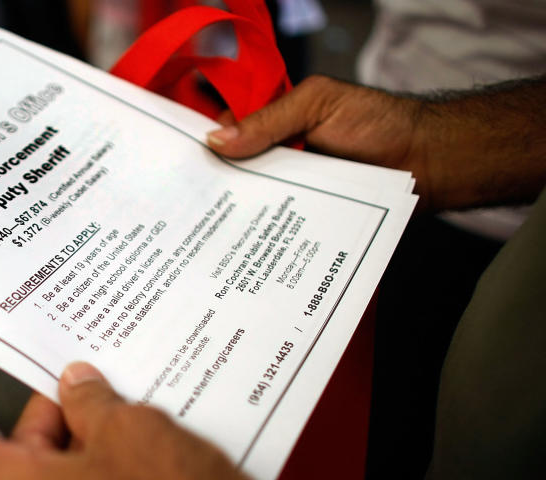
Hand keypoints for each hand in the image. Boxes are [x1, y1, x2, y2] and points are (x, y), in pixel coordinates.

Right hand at [207, 74, 545, 212]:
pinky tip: (239, 250)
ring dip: (231, 219)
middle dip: (208, 190)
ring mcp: (290, 191)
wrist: (427, 165)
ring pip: (251, 205)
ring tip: (200, 238)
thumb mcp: (318, 106)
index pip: (225, 132)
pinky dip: (260, 238)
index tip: (174, 166)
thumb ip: (269, 120)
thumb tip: (214, 141)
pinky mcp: (304, 220)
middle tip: (179, 209)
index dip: (200, 148)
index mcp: (274, 122)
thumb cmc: (378, 124)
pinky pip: (276, 229)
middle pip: (231, 174)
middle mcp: (276, 158)